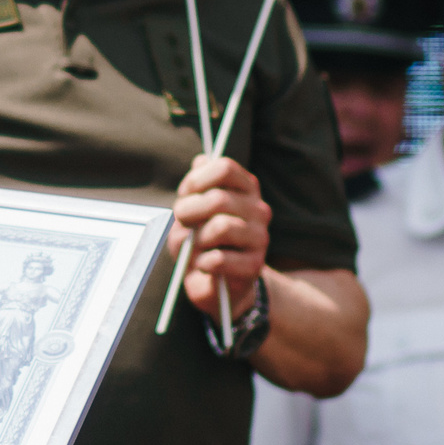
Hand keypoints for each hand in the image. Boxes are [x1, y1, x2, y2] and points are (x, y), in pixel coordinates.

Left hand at [172, 153, 270, 307]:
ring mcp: (260, 238)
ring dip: (198, 239)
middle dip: (189, 211)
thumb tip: (201, 160)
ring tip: (197, 246)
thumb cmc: (200, 240)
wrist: (215, 284)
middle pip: (218, 198)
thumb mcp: (191, 210)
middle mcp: (258, 209)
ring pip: (222, 227)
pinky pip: (219, 259)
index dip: (197, 179)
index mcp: (246, 189)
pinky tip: (204, 265)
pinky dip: (203, 263)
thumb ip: (195, 185)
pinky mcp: (254, 266)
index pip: (225, 167)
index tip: (185, 194)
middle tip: (183, 223)